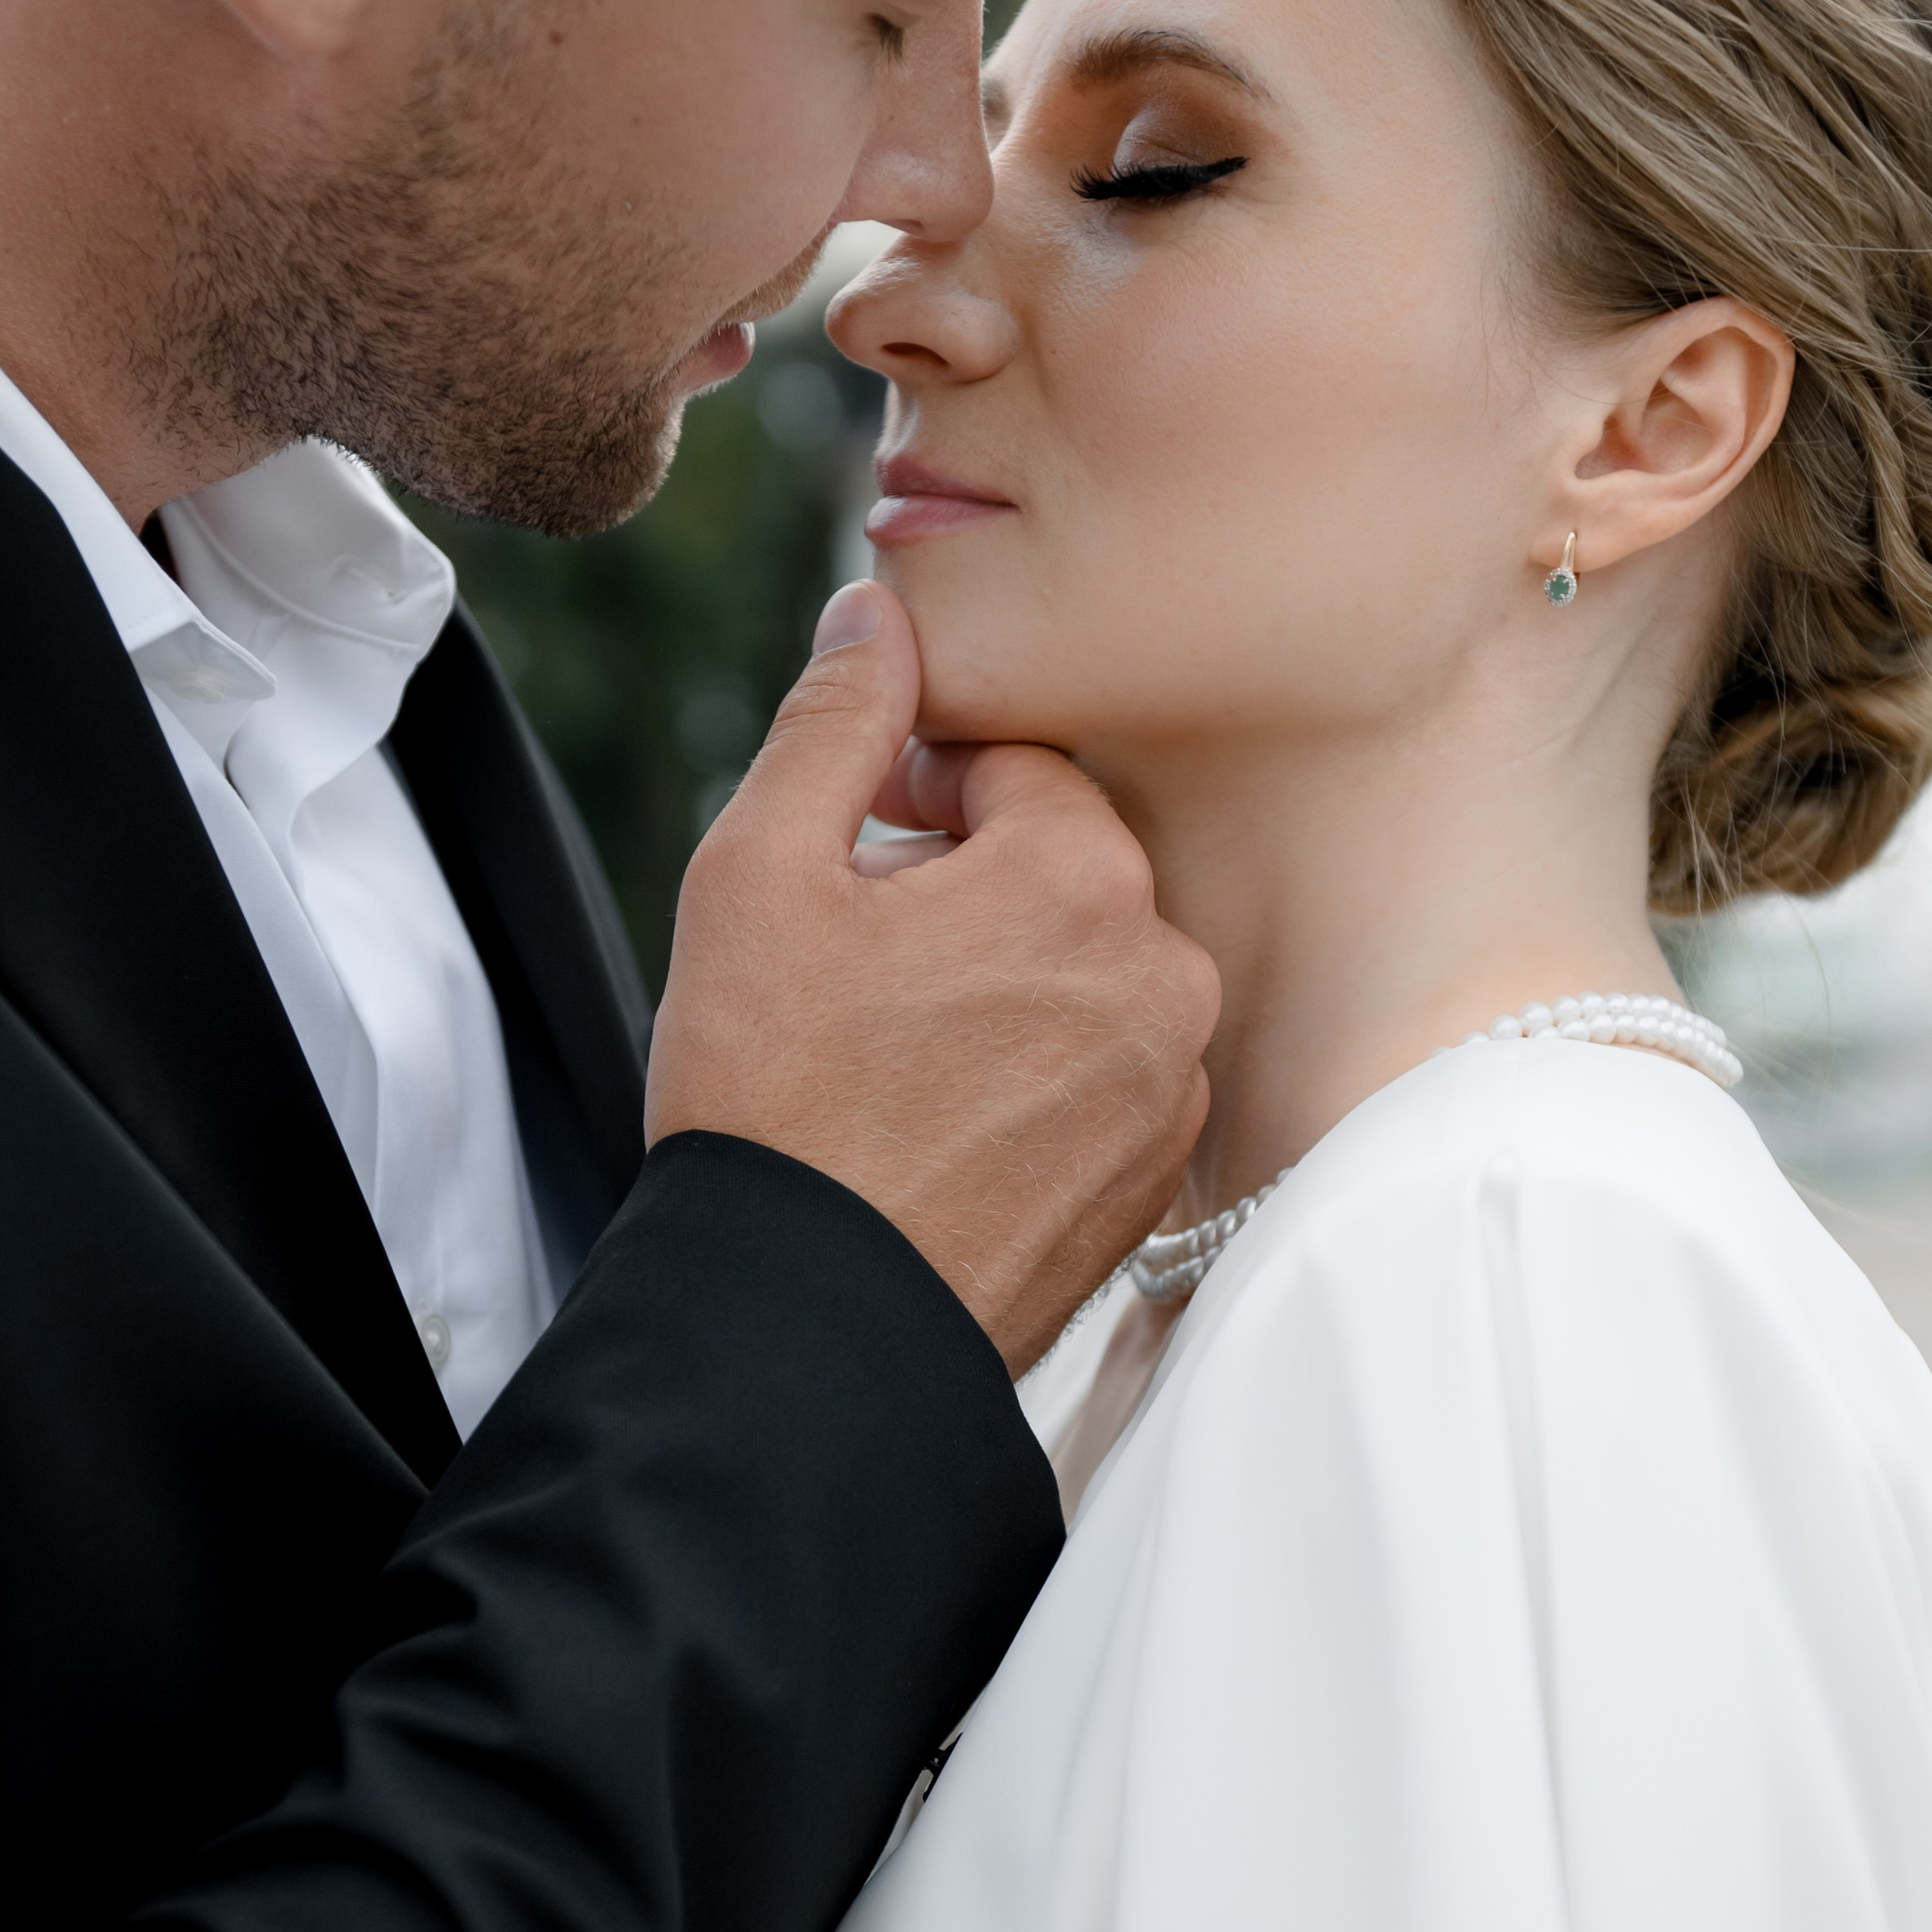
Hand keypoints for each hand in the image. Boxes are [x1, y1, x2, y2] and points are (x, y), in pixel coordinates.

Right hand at [648, 584, 1216, 1372]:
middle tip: (853, 967)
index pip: (1012, 768)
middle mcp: (1162, 971)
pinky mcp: (1157, 1173)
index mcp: (1082, 875)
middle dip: (961, 892)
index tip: (853, 853)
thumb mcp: (761, 870)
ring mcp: (1170, 1083)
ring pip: (1081, 974)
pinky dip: (1032, 1076)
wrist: (807, 1320)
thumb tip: (879, 612)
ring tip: (892, 1053)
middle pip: (1056, 871)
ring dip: (998, 984)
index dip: (914, 795)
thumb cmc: (772, 1097)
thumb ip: (837, 718)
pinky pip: (1101, 1073)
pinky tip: (940, 1122)